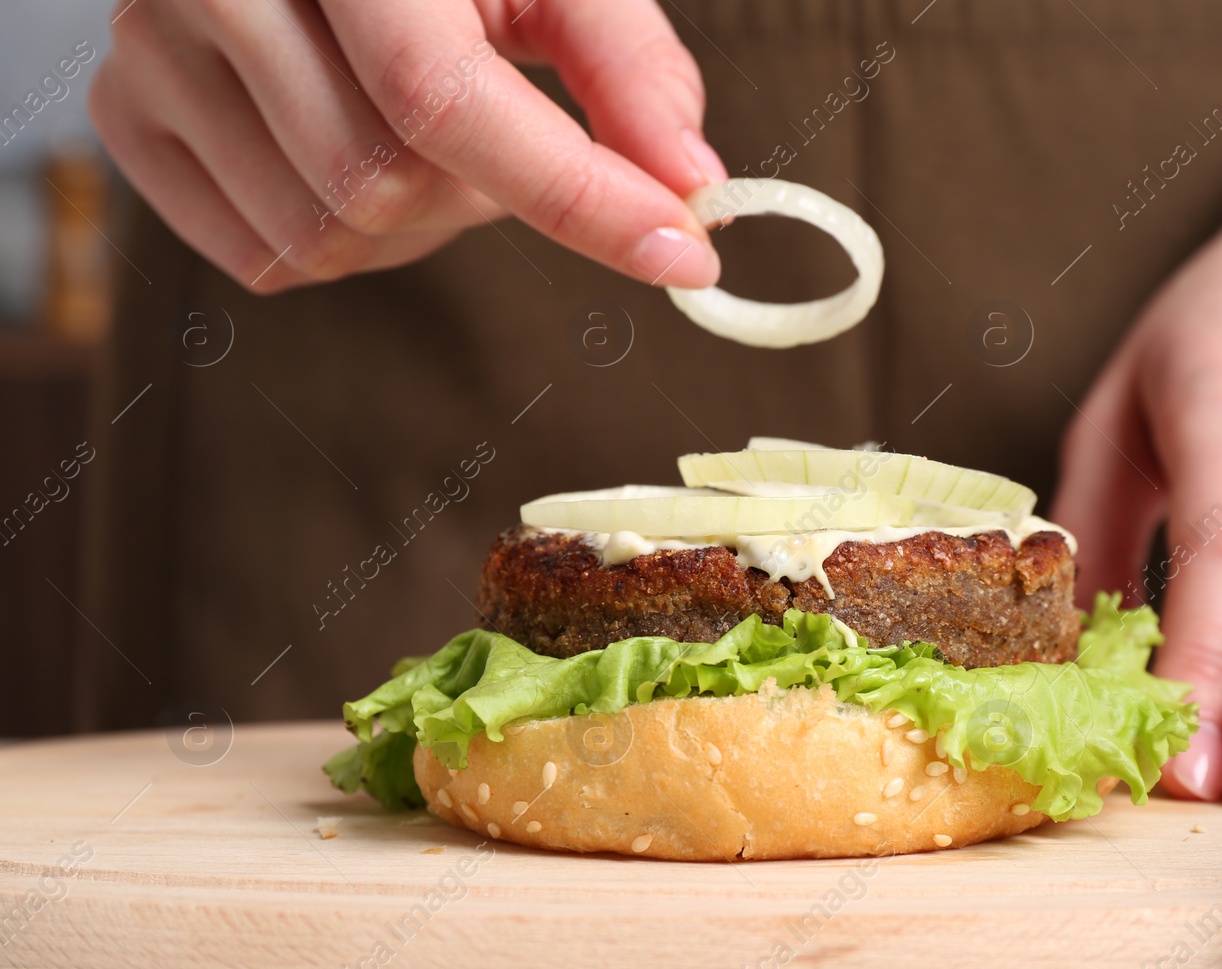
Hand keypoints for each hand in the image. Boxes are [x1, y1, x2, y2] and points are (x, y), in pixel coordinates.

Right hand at [90, 0, 724, 291]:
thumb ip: (628, 66)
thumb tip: (691, 181)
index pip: (447, 97)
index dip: (577, 195)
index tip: (686, 254)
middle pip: (386, 186)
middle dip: (479, 195)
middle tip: (497, 136)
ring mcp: (149, 48)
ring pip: (326, 237)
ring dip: (415, 227)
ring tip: (419, 138)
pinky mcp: (124, 116)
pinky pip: (266, 260)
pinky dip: (342, 242)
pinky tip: (351, 160)